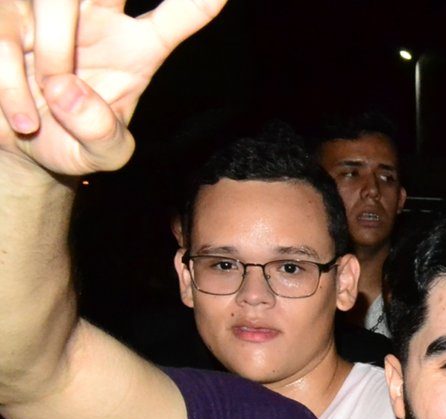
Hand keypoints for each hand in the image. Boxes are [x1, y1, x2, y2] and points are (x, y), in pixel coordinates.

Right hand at [0, 0, 225, 176]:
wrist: (18, 144)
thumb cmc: (71, 138)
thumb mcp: (102, 153)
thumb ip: (101, 134)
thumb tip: (67, 91)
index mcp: (138, 44)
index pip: (183, 11)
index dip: (203, 0)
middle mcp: (97, 16)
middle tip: (84, 62)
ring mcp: (47, 10)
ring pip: (55, 2)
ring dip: (50, 55)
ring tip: (48, 102)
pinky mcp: (5, 16)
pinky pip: (4, 35)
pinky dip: (11, 84)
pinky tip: (22, 119)